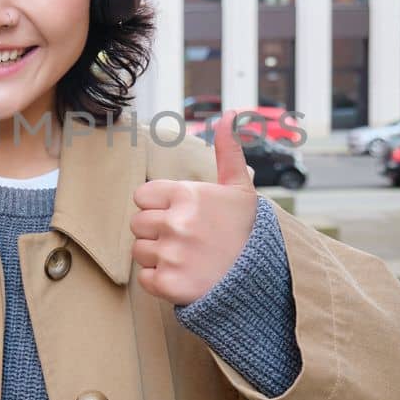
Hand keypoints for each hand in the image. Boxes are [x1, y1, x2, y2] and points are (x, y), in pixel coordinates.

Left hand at [130, 110, 259, 305]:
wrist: (261, 280)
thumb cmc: (246, 232)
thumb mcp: (240, 189)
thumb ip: (228, 151)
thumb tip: (227, 114)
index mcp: (187, 195)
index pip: (142, 196)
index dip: (159, 206)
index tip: (181, 216)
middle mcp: (176, 223)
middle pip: (138, 224)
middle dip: (156, 231)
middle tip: (186, 239)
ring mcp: (171, 255)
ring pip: (139, 251)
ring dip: (158, 257)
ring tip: (187, 258)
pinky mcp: (168, 284)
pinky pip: (144, 278)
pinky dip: (160, 281)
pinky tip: (185, 276)